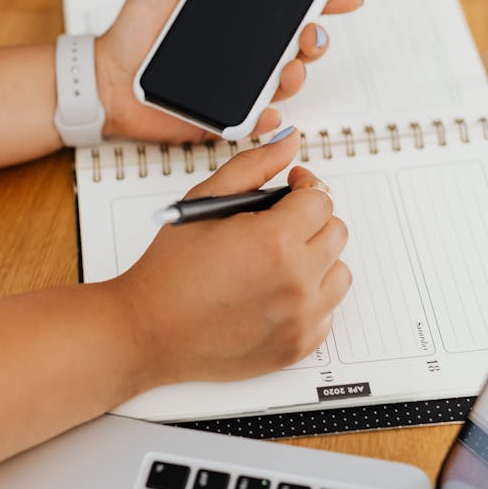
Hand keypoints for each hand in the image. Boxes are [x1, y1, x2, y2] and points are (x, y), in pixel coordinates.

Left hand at [95, 0, 362, 142]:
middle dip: (317, 37)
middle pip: (300, 43)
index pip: (291, 2)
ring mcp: (240, 83)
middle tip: (312, 31)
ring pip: (286, 80)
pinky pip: (256, 120)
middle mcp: (246, 49)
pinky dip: (267, 119)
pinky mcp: (226, 115)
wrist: (107, 82)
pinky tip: (268, 111)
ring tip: (289, 67)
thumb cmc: (131, 33)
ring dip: (297, 74)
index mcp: (238, 14)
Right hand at [115, 129, 350, 388]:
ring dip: (316, 261)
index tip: (291, 189)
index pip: (321, 199)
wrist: (148, 331)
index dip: (304, 187)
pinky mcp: (298, 347)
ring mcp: (301, 319)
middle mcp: (296, 281)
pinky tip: (275, 294)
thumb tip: (287, 141)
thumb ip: (253, 166)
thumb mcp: (205, 202)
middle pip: (335, 233)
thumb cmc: (169, 272)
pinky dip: (309, 301)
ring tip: (279, 262)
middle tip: (279, 225)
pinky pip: (327, 314)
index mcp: (276, 241)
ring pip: (339, 273)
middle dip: (310, 222)